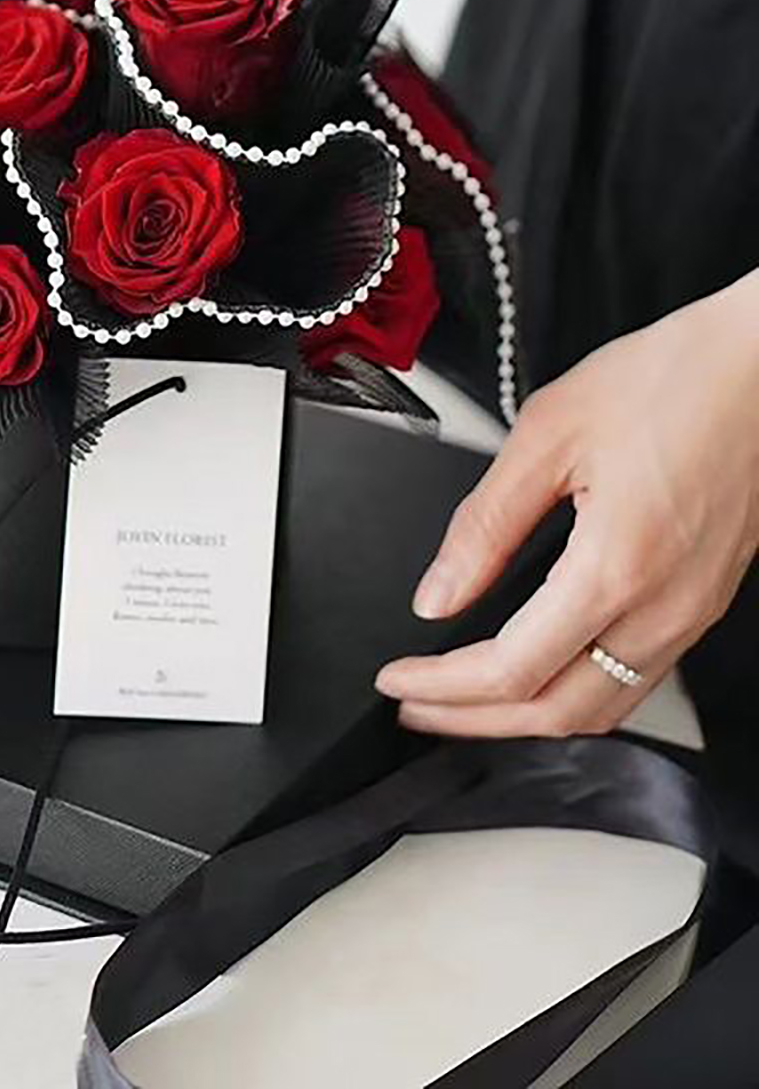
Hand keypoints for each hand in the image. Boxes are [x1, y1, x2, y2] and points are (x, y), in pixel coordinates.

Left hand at [375, 273, 758, 736]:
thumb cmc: (670, 381)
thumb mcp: (547, 436)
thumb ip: (484, 527)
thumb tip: (436, 596)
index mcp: (616, 568)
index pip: (513, 669)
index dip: (444, 687)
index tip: (397, 681)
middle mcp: (664, 607)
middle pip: (559, 712)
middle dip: (474, 720)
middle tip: (414, 707)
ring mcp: (692, 611)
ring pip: (603, 707)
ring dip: (524, 718)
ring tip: (462, 701)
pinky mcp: (704, 600)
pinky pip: (635, 678)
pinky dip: (574, 693)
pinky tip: (536, 671)